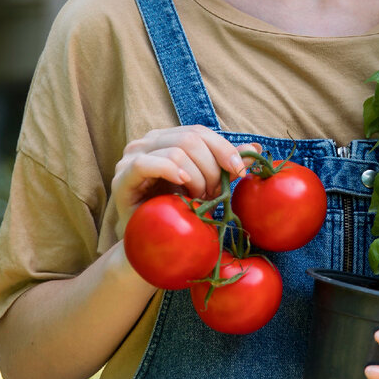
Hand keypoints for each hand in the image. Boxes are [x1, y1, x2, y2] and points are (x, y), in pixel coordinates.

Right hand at [111, 125, 259, 223]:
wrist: (152, 247)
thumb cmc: (178, 214)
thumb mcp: (207, 186)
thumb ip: (225, 166)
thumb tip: (256, 147)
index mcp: (166, 139)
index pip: (199, 132)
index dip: (223, 148)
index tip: (240, 171)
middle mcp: (147, 142)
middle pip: (190, 139)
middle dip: (210, 168)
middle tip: (213, 194)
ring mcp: (131, 158)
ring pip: (175, 151)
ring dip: (195, 177)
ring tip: (196, 198)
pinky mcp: (122, 178)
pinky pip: (146, 163)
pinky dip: (170, 171)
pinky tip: (183, 185)